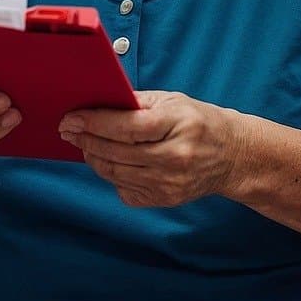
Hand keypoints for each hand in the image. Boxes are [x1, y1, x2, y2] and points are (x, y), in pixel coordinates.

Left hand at [59, 90, 246, 207]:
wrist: (232, 156)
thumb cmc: (199, 122)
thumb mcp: (173, 101)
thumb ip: (136, 102)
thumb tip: (98, 104)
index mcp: (177, 126)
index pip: (127, 127)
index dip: (94, 123)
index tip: (71, 118)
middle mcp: (174, 158)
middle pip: (117, 153)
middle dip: (86, 139)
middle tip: (68, 129)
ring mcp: (169, 184)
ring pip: (115, 173)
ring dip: (93, 157)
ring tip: (84, 142)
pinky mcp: (165, 200)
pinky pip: (124, 190)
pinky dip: (111, 174)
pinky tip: (108, 160)